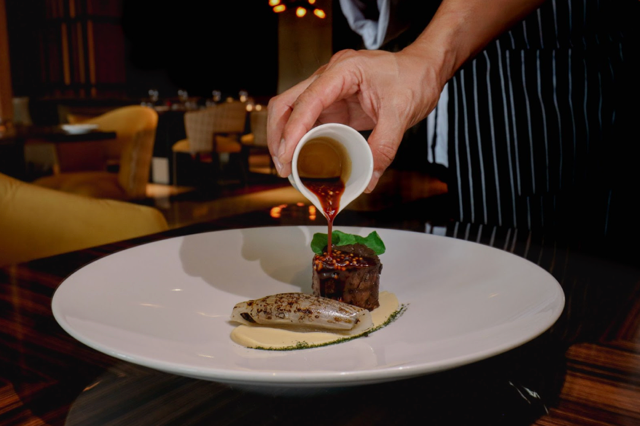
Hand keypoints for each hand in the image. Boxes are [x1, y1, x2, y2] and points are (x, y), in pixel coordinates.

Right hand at [267, 48, 444, 192]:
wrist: (425, 69)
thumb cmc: (415, 78)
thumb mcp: (402, 113)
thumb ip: (384, 146)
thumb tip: (367, 179)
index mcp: (343, 71)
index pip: (307, 101)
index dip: (292, 131)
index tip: (286, 158)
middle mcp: (329, 77)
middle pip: (287, 104)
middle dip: (279, 136)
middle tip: (283, 167)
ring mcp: (329, 90)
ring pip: (293, 112)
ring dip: (286, 139)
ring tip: (288, 167)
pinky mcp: (334, 104)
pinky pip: (309, 122)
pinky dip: (302, 141)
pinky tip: (303, 159)